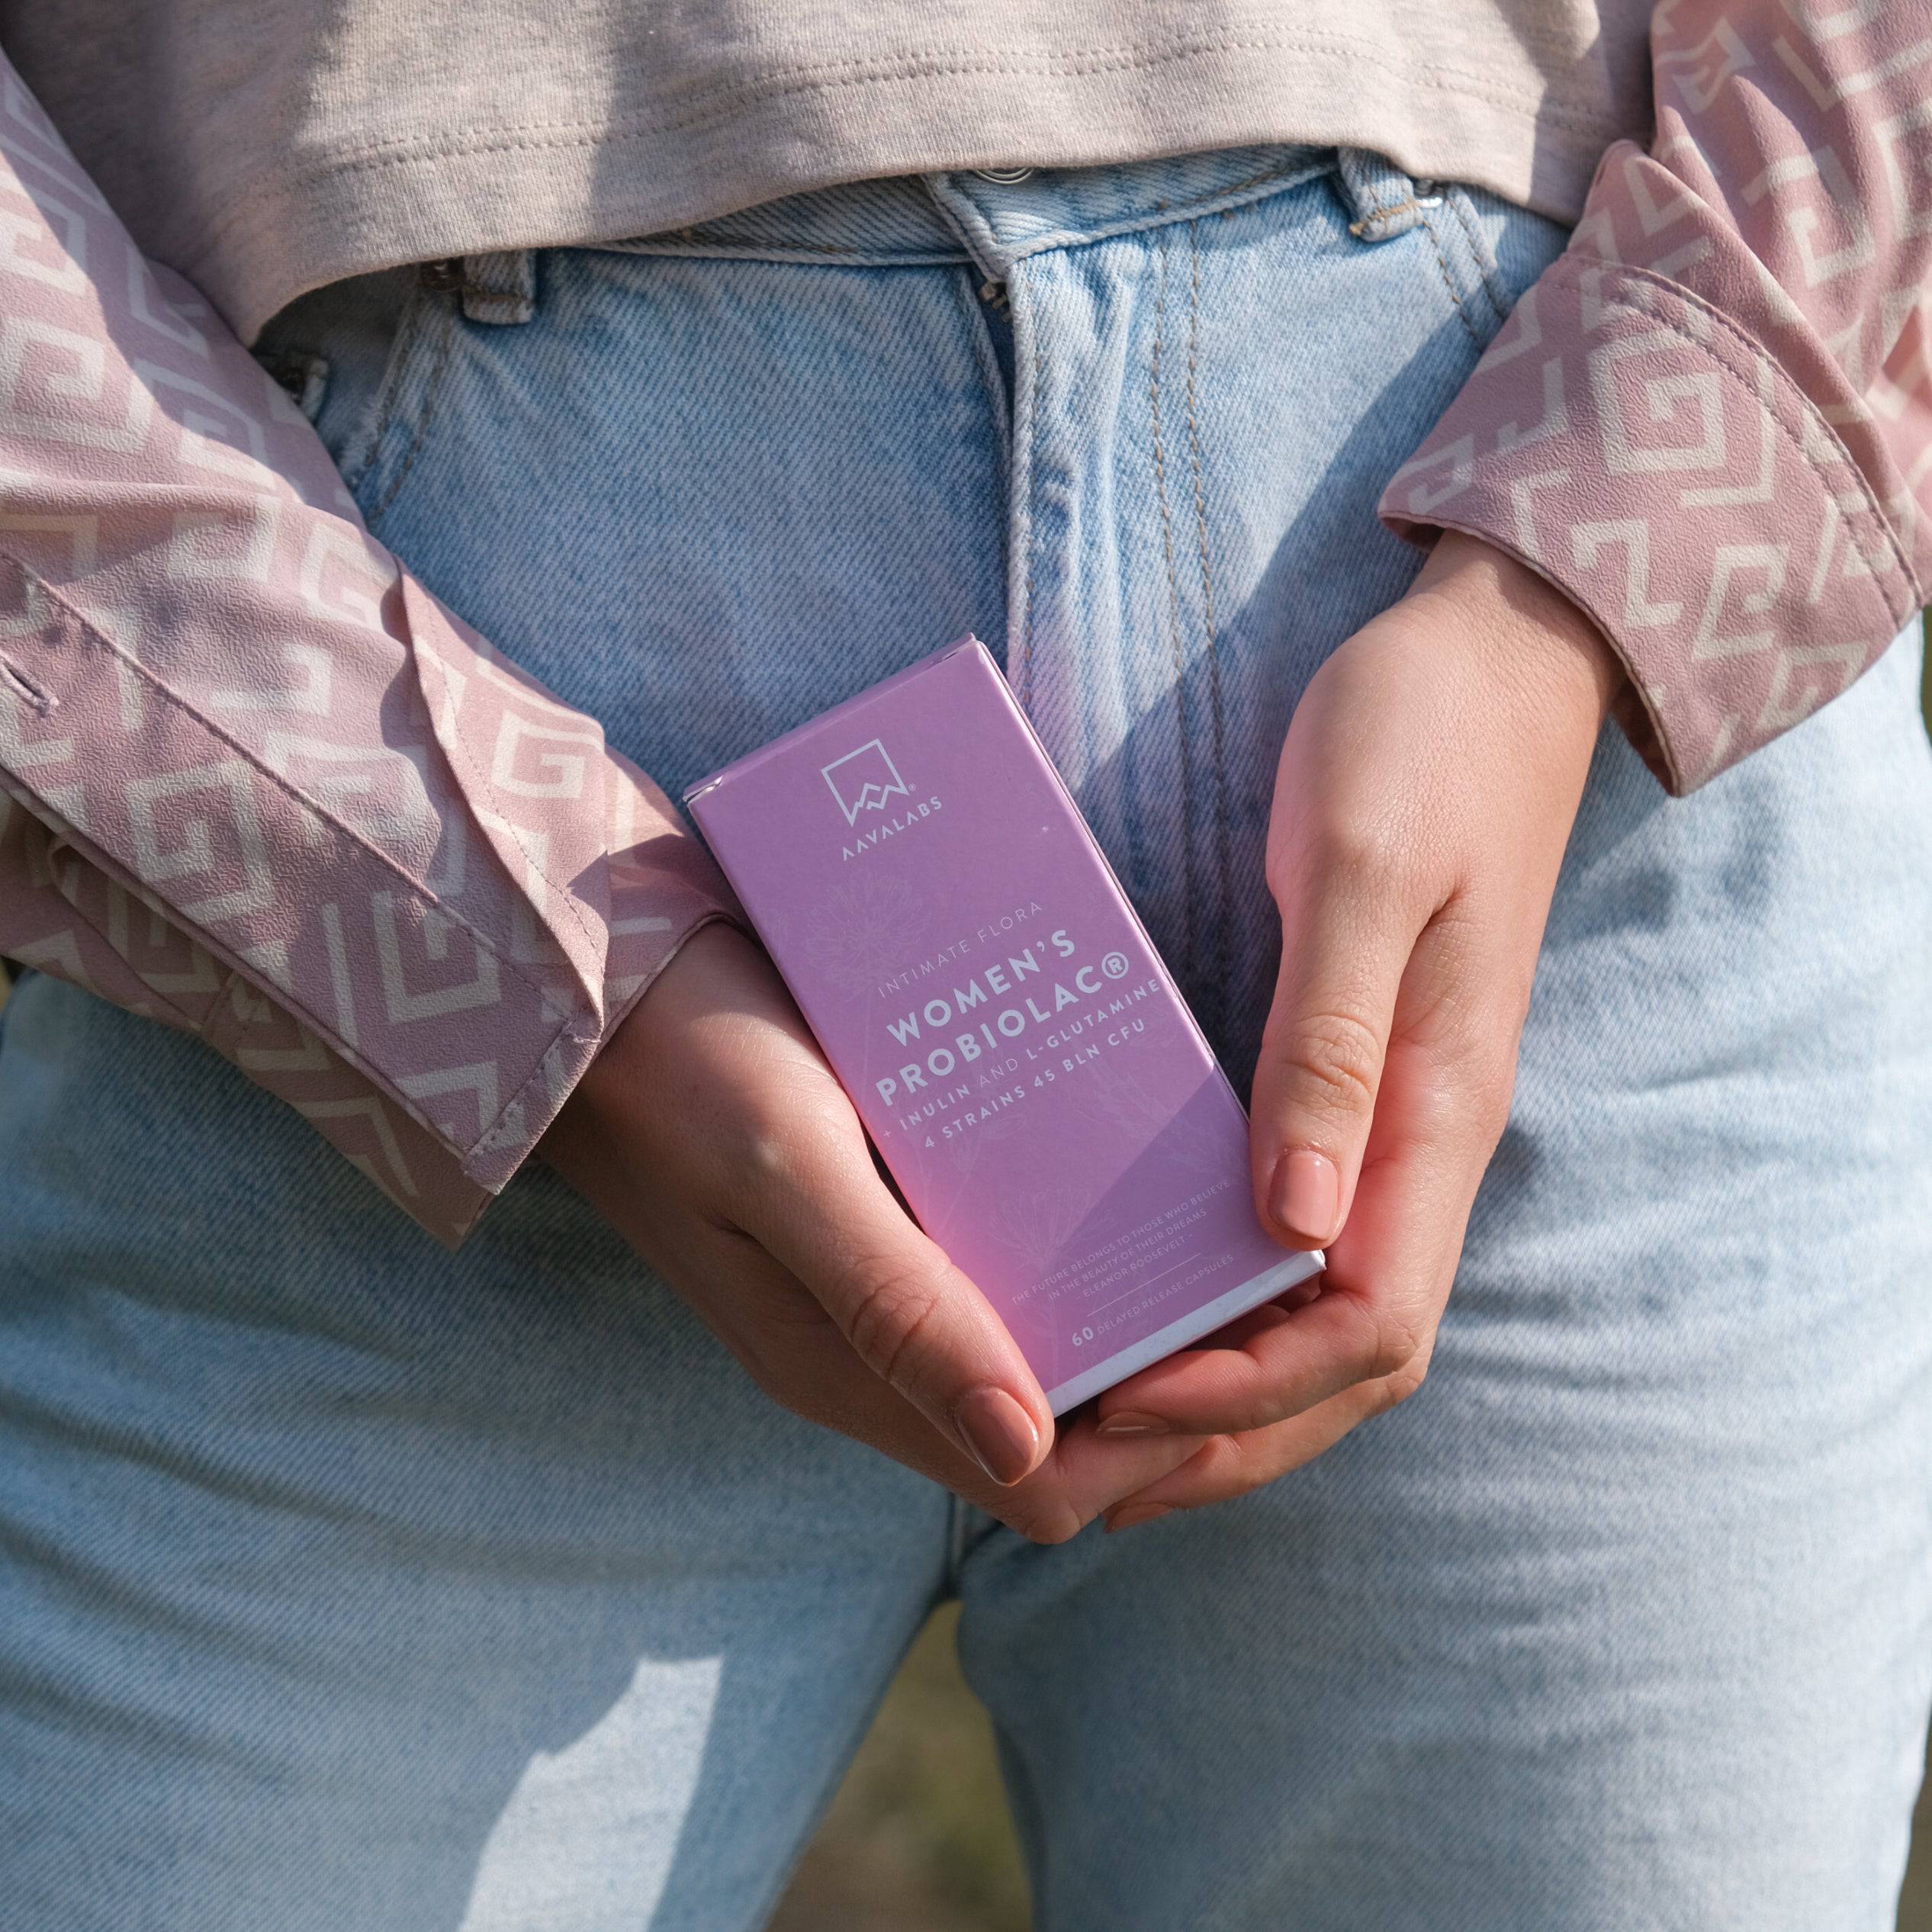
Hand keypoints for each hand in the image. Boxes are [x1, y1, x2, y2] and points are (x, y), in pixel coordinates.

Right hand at [539, 920, 1204, 1542]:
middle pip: (1056, 1421)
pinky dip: (1060, 1238)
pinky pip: (993, 1263)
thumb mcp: (789, 1169)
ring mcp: (867, 1287)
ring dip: (1117, 1300)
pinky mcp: (870, 1219)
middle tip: (1235, 1263)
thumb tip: (1024, 1445)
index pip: (1045, 1484)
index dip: (1153, 1437)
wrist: (582, 979)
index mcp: (847, 1372)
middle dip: (1162, 1371)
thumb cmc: (680, 1060)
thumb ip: (895, 1304)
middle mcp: (866, 1352)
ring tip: (1186, 1208)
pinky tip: (1103, 1158)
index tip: (1226, 1336)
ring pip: (1032, 1340)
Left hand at [1091, 531, 1619, 1526]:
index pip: (1368, 1325)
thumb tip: (1291, 1225)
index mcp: (1436, 1114)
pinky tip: (1135, 1291)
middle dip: (1225, 1433)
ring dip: (1220, 1384)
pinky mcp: (1347, 1082)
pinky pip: (1294, 1234)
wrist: (1488, 661)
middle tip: (1080, 1475)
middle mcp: (1418, 1145)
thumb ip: (1328, 1046)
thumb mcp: (1358, 874)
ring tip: (1091, 1420)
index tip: (1123, 1399)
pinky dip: (1223, 1295)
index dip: (1251, 1390)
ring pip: (1319, 1312)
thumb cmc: (1419, 745)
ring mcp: (1386, 1121)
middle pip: (1344, 1359)